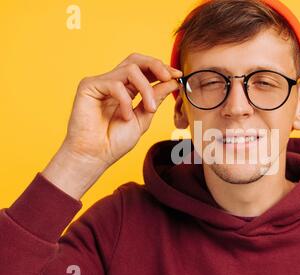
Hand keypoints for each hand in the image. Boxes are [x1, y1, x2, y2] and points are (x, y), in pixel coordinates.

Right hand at [62, 52, 181, 167]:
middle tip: (169, 76)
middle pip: (136, 60)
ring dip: (146, 89)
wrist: (94, 157)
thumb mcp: (143, 118)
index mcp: (126, 90)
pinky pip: (115, 84)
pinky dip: (126, 101)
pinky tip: (125, 117)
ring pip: (130, 69)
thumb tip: (172, 81)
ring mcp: (101, 83)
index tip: (178, 75)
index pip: (145, 70)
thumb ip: (156, 99)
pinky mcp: (88, 86)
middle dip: (156, 65)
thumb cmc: (115, 142)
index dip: (162, 69)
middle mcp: (113, 83)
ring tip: (150, 109)